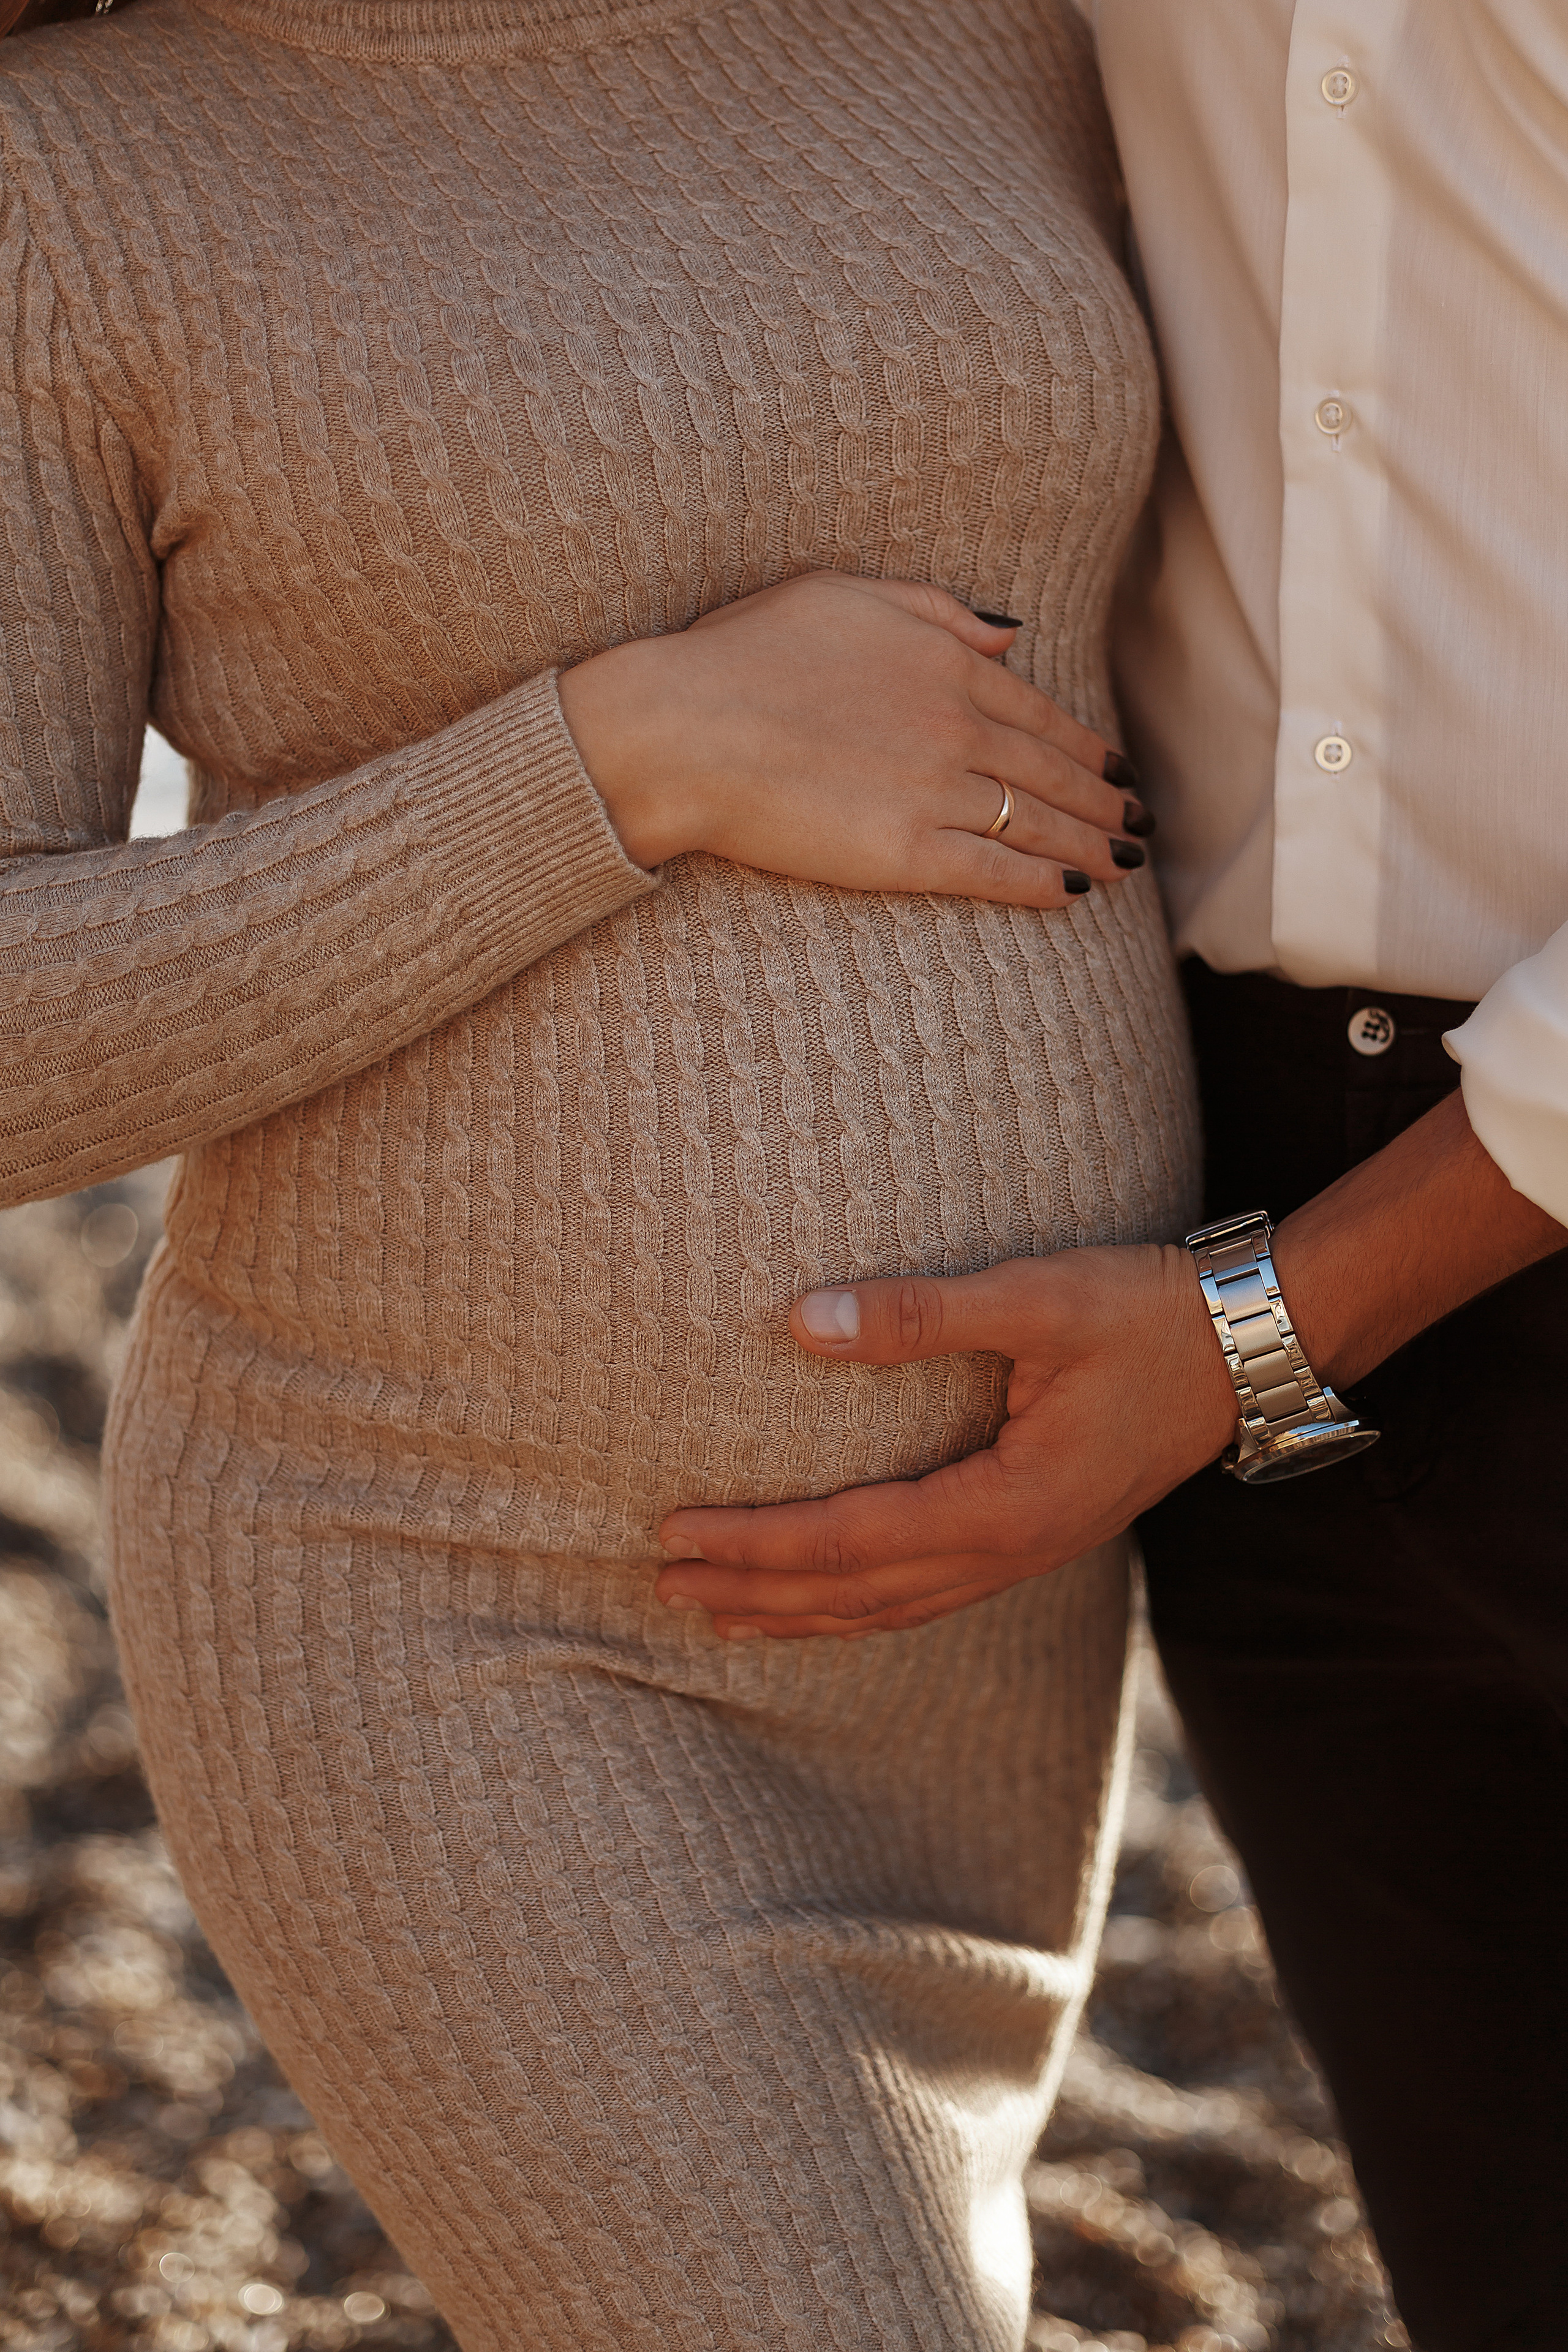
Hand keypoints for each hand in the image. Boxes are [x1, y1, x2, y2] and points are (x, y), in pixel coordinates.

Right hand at [556, 572, 1150, 909]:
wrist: (687, 728)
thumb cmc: (743, 655)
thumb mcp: (843, 595)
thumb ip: (935, 611)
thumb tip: (1007, 633)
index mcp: (946, 663)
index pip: (1039, 713)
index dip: (1087, 747)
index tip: (1116, 768)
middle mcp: (957, 726)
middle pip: (1053, 772)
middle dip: (1107, 801)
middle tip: (1140, 823)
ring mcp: (937, 791)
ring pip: (1038, 823)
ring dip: (1092, 846)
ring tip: (1125, 865)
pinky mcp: (908, 852)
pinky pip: (995, 871)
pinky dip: (1041, 883)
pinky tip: (1072, 894)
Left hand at [653, 1090, 1567, 1642]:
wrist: (1258, 1342)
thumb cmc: (1148, 1310)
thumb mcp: (1035, 1297)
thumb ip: (916, 1314)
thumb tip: (794, 1323)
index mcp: (1009, 1503)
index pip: (850, 1538)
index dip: (757, 1542)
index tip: (675, 1533)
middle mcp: (1015, 1547)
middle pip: (860, 1593)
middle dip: (759, 1592)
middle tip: (661, 1587)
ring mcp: (1032, 1551)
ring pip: (894, 1607)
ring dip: (804, 1612)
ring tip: (722, 1613)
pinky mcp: (1041, 1534)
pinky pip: (931, 1592)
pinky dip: (864, 1604)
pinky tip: (831, 1598)